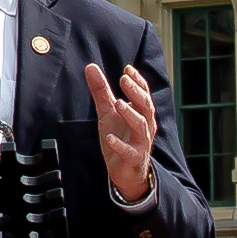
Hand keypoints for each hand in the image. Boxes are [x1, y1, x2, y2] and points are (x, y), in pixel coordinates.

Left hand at [84, 63, 160, 206]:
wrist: (125, 171)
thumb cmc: (120, 137)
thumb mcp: (107, 113)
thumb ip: (101, 91)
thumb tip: (90, 66)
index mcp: (142, 113)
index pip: (144, 93)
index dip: (138, 81)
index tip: (127, 69)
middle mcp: (145, 126)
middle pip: (145, 106)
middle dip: (136, 92)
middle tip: (124, 79)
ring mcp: (141, 143)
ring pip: (141, 126)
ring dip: (130, 114)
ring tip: (118, 103)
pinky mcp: (133, 159)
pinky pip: (129, 152)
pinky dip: (120, 145)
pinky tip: (109, 138)